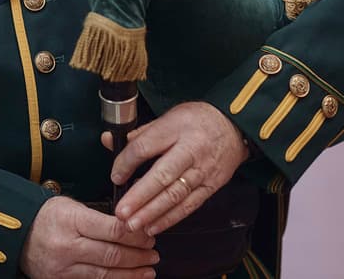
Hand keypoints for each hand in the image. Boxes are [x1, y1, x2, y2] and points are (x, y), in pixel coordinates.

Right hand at [20, 196, 157, 277]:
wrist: (16, 233)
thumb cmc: (47, 216)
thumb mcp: (70, 205)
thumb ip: (98, 217)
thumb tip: (131, 225)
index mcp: (71, 219)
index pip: (112, 229)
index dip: (135, 234)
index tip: (148, 234)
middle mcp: (67, 245)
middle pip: (112, 253)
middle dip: (138, 256)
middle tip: (154, 254)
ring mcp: (63, 267)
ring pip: (105, 273)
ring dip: (131, 273)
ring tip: (148, 270)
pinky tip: (127, 278)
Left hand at [103, 101, 248, 234]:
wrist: (234, 126)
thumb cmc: (197, 120)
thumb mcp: (168, 117)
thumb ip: (139, 134)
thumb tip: (110, 142)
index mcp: (176, 128)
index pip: (146, 147)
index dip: (127, 163)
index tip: (116, 176)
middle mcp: (190, 150)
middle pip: (162, 176)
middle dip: (139, 197)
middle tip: (121, 212)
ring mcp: (202, 170)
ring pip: (175, 195)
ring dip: (152, 213)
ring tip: (133, 224)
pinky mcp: (211, 186)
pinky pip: (189, 205)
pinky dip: (171, 218)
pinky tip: (154, 226)